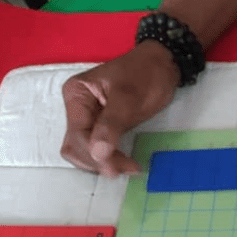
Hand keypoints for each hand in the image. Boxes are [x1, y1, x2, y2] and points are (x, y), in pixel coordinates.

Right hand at [61, 42, 180, 176]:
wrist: (161, 67)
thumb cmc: (145, 75)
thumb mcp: (128, 98)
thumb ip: (111, 125)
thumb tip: (98, 153)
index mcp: (77, 95)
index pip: (78, 135)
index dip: (96, 155)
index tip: (120, 168)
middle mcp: (76, 109)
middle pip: (76, 147)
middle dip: (99, 162)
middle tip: (128, 168)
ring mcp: (87, 120)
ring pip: (83, 153)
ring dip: (102, 165)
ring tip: (128, 166)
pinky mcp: (100, 129)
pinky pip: (96, 152)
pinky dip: (108, 161)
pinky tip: (125, 163)